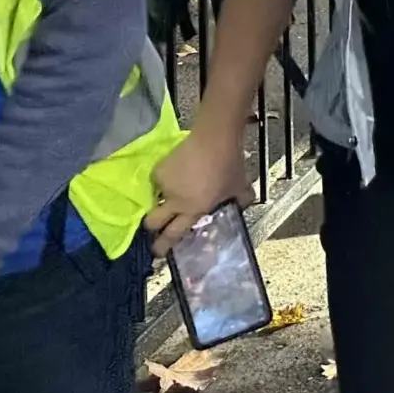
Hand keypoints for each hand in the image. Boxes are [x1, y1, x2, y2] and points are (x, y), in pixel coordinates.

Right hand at [146, 125, 251, 256]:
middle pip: (152, 223)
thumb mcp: (240, 187)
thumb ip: (239, 201)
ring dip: (163, 199)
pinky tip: (179, 171)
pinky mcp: (157, 171)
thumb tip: (240, 207)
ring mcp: (164, 187)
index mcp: (195, 210)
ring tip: (178, 188)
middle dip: (153, 228)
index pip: (174, 234)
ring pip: (155, 200)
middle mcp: (175, 202)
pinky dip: (166, 180)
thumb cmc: (230, 165)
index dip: (164, 246)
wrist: (214, 140)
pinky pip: (158, 182)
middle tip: (158, 225)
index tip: (158, 252)